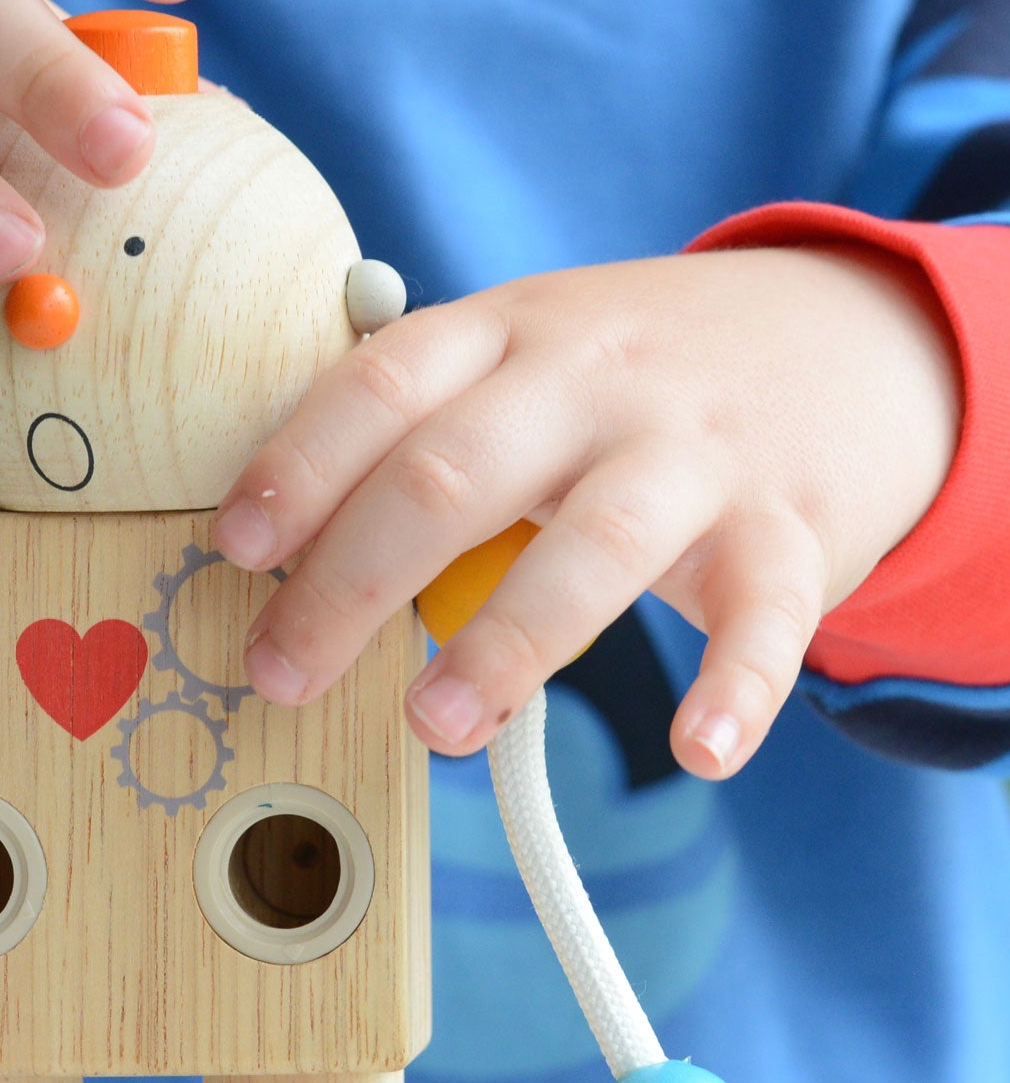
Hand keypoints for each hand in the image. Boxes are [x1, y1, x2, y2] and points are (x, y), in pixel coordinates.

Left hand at [212, 246, 961, 777]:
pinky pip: (767, 615)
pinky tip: (697, 749)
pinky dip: (738, 687)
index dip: (300, 465)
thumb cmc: (632, 381)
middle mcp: (594, 380)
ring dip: (502, 645)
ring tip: (432, 727)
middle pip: (454, 472)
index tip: (236, 547)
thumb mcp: (527, 357)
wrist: (847, 342)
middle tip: (281, 674)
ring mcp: (697, 452)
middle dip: (351, 581)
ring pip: (593, 544)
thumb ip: (425, 430)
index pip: (381, 385)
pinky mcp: (791, 529)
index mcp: (508, 333)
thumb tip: (284, 561)